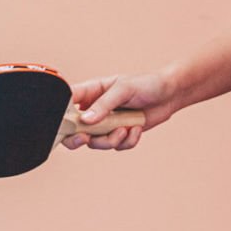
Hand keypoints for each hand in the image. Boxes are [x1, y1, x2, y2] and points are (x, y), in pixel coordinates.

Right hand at [62, 71, 177, 151]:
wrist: (170, 94)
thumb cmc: (146, 84)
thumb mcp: (124, 89)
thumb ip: (104, 104)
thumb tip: (86, 121)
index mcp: (91, 92)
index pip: (67, 103)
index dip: (60, 115)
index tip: (64, 125)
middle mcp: (95, 109)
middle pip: (74, 130)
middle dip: (77, 139)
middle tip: (85, 139)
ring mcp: (107, 123)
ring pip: (96, 142)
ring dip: (110, 140)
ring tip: (125, 129)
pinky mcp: (120, 134)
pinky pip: (116, 146)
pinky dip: (127, 141)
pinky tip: (136, 128)